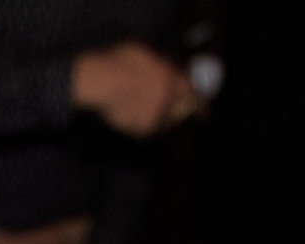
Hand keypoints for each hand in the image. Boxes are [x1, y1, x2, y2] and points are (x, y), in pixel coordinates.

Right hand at [72, 42, 194, 136]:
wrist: (99, 81)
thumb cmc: (117, 61)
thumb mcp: (141, 51)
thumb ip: (156, 63)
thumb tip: (160, 67)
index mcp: (170, 78)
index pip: (192, 94)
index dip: (200, 104)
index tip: (205, 113)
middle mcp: (167, 100)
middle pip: (178, 112)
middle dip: (174, 111)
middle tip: (162, 107)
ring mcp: (155, 116)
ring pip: (161, 121)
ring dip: (156, 117)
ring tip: (136, 105)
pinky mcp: (141, 129)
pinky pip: (143, 128)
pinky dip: (137, 123)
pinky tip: (124, 111)